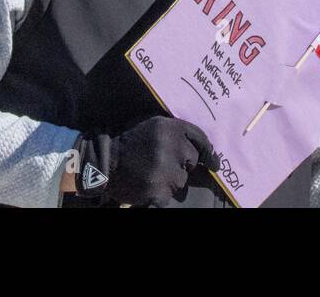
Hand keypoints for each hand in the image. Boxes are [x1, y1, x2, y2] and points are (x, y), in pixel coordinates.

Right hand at [76, 116, 219, 206]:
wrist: (105, 163)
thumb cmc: (130, 141)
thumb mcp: (151, 124)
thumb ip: (174, 130)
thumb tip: (200, 144)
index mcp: (169, 128)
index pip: (199, 138)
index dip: (209, 151)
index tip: (214, 162)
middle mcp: (171, 147)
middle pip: (193, 160)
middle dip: (182, 163)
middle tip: (162, 162)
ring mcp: (166, 171)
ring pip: (182, 180)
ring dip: (171, 179)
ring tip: (151, 173)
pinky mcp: (159, 191)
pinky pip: (169, 195)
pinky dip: (160, 193)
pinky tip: (147, 184)